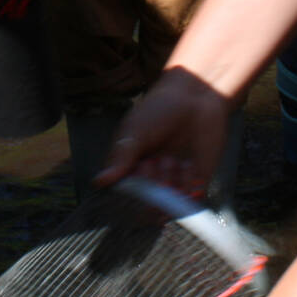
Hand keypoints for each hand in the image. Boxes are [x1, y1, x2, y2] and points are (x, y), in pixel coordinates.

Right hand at [91, 67, 233, 195]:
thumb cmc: (159, 108)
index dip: (131, 188)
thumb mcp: (135, 130)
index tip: (136, 172)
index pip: (127, 189)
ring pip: (170, 202)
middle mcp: (153, 175)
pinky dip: (189, 194)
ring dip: (170, 190)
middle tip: (155, 167)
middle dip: (152, 190)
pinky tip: (187, 174)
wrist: (195, 94)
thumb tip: (98, 182)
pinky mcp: (198, 178)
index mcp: (133, 165)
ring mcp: (175, 178)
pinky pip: (192, 199)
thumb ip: (121, 157)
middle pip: (148, 199)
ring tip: (171, 162)